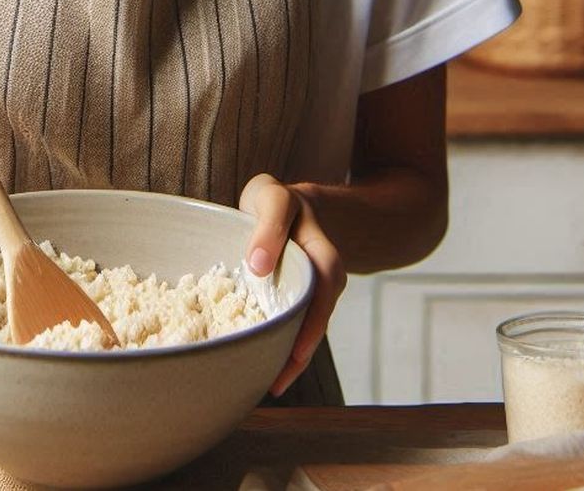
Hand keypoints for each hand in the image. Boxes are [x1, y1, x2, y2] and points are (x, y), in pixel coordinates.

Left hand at [239, 173, 345, 396]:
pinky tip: (270, 372)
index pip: (324, 279)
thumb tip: (258, 265)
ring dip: (295, 355)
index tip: (292, 345)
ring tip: (274, 384)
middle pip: (321, 312)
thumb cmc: (275, 203)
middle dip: (304, 346)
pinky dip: (286, 350)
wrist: (292, 205)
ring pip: (311, 325)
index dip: (310, 314)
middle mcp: (322, 272)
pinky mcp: (300, 301)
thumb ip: (269, 224)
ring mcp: (313, 288)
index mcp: (320, 248)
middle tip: (281, 378)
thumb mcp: (272, 198)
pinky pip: (298, 326)